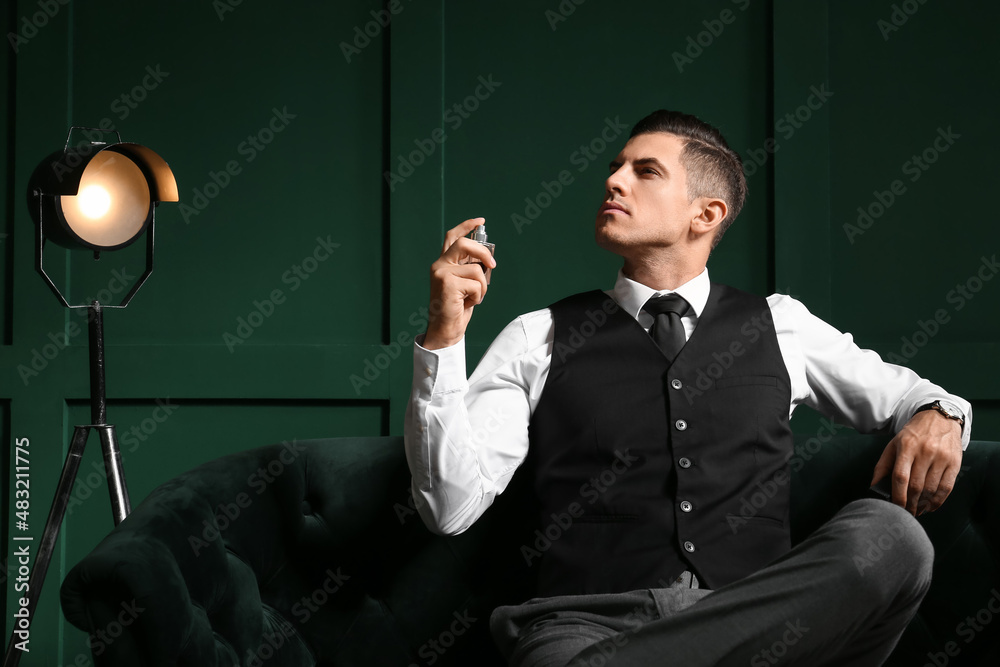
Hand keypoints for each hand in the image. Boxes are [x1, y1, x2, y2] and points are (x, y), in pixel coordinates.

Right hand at [423, 217, 496, 349]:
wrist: (446, 328)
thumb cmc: (457, 307)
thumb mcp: (466, 283)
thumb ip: (471, 268)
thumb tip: (488, 259)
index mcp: (444, 263)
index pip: (453, 237)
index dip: (466, 226)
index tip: (480, 221)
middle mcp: (439, 265)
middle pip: (464, 244)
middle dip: (483, 252)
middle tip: (492, 265)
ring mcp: (441, 273)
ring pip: (476, 270)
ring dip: (482, 287)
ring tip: (473, 298)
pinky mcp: (447, 284)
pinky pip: (476, 284)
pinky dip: (478, 296)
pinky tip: (468, 303)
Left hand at [870, 409, 962, 514]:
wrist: (940, 418)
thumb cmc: (913, 435)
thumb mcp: (893, 445)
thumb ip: (883, 465)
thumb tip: (874, 486)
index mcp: (907, 447)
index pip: (901, 477)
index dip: (898, 496)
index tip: (896, 507)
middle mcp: (925, 452)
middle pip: (917, 486)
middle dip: (911, 503)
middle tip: (907, 512)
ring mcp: (941, 457)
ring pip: (932, 489)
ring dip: (924, 504)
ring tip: (918, 510)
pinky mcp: (954, 462)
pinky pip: (947, 487)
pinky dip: (939, 501)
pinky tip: (931, 506)